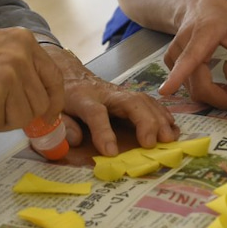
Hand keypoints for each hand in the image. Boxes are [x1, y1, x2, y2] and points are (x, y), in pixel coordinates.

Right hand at [0, 26, 64, 131]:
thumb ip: (26, 68)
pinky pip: (1, 123)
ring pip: (23, 117)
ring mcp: (8, 73)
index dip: (54, 102)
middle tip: (0, 106)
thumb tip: (45, 102)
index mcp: (26, 41)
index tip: (49, 115)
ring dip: (3, 118)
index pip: (55, 78)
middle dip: (21, 113)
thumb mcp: (3, 48)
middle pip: (40, 103)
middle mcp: (21, 55)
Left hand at [42, 45, 179, 155]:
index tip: (111, 152)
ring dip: (159, 119)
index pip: (95, 112)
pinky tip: (172, 127)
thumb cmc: (63, 98)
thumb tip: (75, 139)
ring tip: (169, 138)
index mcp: (83, 98)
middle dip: (144, 122)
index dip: (103, 131)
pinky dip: (163, 114)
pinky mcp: (131, 96)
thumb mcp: (54, 111)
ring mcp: (121, 93)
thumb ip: (63, 125)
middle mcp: (106, 93)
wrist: (72, 75)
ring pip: (144, 101)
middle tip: (152, 143)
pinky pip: (151, 102)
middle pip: (130, 103)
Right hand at [157, 0, 226, 108]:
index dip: (178, 76)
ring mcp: (173, 56)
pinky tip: (216, 77)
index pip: (189, 58)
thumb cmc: (222, 15)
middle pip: (198, 86)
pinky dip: (206, 89)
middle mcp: (183, 47)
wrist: (196, 4)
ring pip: (194, 90)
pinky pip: (190, 87)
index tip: (165, 90)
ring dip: (215, 94)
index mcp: (202, 35)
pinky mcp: (171, 64)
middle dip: (221, 98)